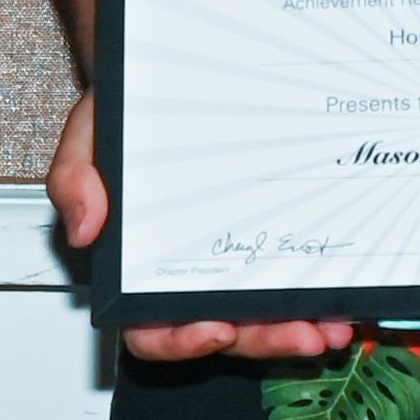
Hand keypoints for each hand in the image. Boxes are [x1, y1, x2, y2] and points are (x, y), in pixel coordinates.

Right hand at [49, 96, 359, 361]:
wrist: (172, 78)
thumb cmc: (127, 117)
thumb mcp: (89, 136)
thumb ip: (74, 180)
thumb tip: (84, 229)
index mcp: (137, 267)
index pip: (150, 328)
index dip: (180, 341)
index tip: (214, 329)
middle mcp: (188, 275)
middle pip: (224, 333)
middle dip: (265, 340)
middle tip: (305, 334)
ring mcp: (234, 264)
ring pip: (265, 318)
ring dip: (301, 328)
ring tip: (335, 324)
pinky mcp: (272, 244)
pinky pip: (294, 281)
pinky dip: (320, 293)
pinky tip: (345, 292)